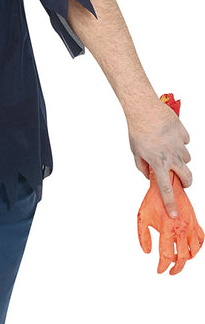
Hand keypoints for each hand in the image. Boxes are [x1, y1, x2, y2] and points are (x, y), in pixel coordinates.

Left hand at [128, 96, 191, 217]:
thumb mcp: (136, 152)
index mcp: (158, 163)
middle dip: (186, 182)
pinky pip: (186, 142)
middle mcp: (171, 156)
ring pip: (187, 158)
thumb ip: (143, 166)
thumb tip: (150, 175)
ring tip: (170, 151)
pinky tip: (171, 137)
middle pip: (186, 176)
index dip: (170, 203)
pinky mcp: (183, 133)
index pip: (166, 189)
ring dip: (181, 159)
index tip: (174, 213)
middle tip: (182, 182)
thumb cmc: (137, 131)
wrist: (144, 110)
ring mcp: (179, 144)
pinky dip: (180, 142)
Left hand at [137, 170, 202, 273]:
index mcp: (167, 230)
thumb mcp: (142, 217)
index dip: (163, 266)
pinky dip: (197, 247)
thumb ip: (143, 236)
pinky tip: (189, 250)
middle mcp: (181, 229)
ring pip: (194, 250)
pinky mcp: (195, 221)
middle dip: (176, 268)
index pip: (167, 256)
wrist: (166, 183)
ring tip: (178, 260)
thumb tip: (148, 252)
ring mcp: (190, 225)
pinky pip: (201, 239)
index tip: (159, 270)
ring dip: (187, 259)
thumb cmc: (152, 201)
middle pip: (183, 258)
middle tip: (170, 272)